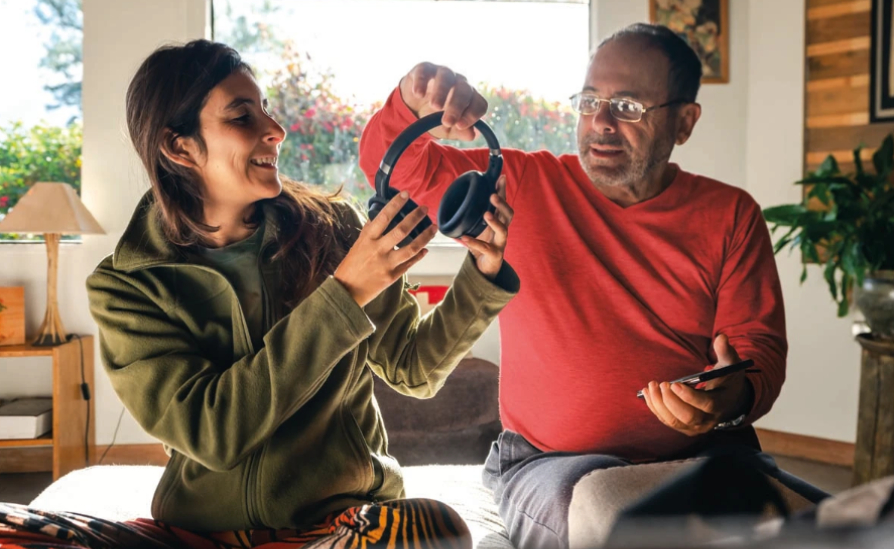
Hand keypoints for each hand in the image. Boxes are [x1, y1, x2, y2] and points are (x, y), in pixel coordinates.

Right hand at [333, 192, 437, 306]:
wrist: (347, 290)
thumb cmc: (352, 265)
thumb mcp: (359, 243)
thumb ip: (371, 230)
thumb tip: (381, 213)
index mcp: (367, 239)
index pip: (383, 217)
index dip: (395, 204)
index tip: (406, 194)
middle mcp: (378, 250)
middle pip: (401, 231)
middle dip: (415, 217)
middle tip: (425, 208)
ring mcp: (387, 264)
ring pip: (412, 248)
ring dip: (425, 236)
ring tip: (434, 227)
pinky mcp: (393, 276)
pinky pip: (410, 263)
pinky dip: (420, 254)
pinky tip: (426, 248)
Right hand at [399, 62, 487, 140]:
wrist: (413, 108)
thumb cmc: (435, 117)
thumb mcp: (447, 129)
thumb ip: (460, 132)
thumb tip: (471, 135)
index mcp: (470, 98)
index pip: (479, 103)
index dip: (472, 115)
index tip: (460, 126)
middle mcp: (459, 83)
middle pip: (465, 90)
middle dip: (457, 106)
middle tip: (447, 121)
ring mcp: (443, 74)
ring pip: (447, 77)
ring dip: (442, 92)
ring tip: (435, 107)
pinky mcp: (425, 69)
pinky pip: (425, 70)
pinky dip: (422, 81)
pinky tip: (418, 94)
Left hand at [459, 176, 511, 279]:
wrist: (485, 270)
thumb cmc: (482, 245)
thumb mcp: (478, 228)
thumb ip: (472, 216)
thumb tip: (459, 198)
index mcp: (499, 223)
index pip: (503, 204)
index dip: (503, 191)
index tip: (500, 177)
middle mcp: (502, 231)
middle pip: (509, 215)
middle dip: (502, 204)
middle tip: (492, 195)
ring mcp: (500, 244)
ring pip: (503, 231)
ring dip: (495, 222)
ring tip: (486, 214)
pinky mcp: (494, 256)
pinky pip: (486, 248)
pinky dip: (475, 242)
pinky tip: (465, 238)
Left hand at [641, 335, 753, 436]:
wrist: (727, 397)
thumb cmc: (726, 376)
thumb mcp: (730, 363)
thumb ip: (725, 350)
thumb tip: (721, 337)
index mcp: (721, 403)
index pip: (706, 405)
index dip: (689, 396)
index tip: (674, 384)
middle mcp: (709, 420)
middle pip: (687, 417)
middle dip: (670, 401)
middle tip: (662, 383)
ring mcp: (695, 426)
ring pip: (673, 421)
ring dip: (659, 404)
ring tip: (651, 385)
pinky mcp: (683, 426)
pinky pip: (666, 420)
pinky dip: (655, 407)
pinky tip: (647, 392)